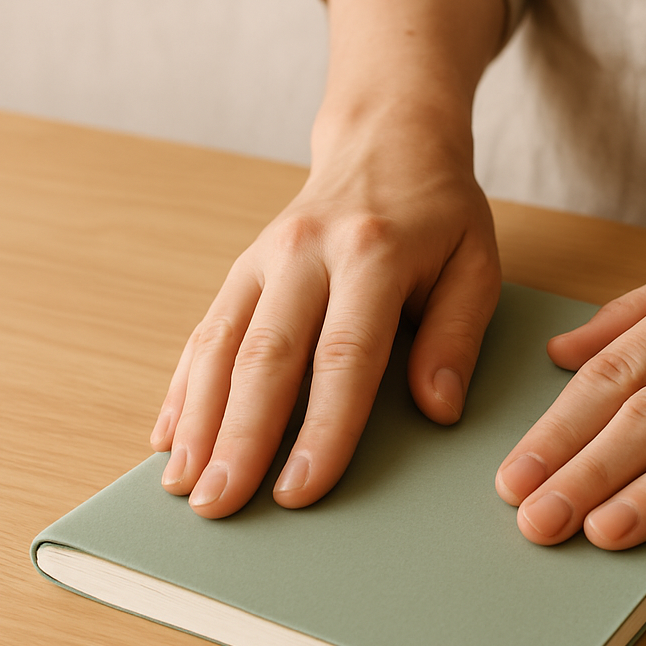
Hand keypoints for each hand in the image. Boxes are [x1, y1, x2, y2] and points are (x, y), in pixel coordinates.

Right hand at [150, 111, 499, 516]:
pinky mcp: (243, 266)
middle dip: (239, 438)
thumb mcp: (475, 264)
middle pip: (266, 356)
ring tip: (181, 484)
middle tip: (218, 506)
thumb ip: (456, 335)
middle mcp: (306, 252)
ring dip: (197, 419)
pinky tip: (170, 434)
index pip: (344, 356)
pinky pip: (206, 329)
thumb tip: (437, 409)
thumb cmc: (440, 215)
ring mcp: (265, 257)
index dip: (321, 428)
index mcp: (373, 254)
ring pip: (221, 345)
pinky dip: (183, 387)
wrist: (387, 139)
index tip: (300, 490)